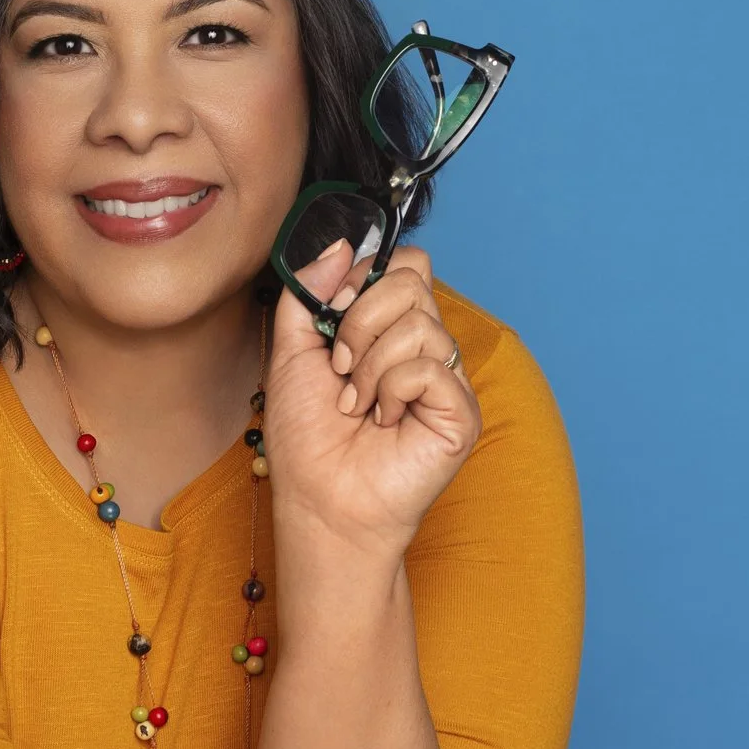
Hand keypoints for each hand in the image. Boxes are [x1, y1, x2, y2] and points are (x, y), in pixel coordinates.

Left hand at [263, 241, 481, 565]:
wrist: (320, 500)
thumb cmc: (307, 438)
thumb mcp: (289, 350)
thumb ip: (307, 292)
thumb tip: (343, 248)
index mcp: (389, 329)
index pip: (403, 265)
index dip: (363, 281)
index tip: (330, 319)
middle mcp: (423, 348)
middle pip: (413, 279)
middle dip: (361, 320)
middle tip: (342, 369)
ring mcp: (445, 378)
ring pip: (420, 322)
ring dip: (371, 366)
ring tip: (358, 404)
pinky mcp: (460, 410)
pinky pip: (429, 366)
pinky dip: (392, 391)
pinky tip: (384, 422)